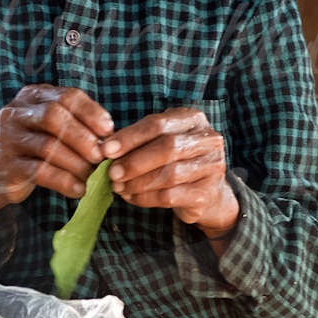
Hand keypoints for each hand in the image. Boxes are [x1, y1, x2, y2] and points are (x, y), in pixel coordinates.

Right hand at [0, 85, 113, 240]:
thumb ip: (76, 126)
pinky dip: (64, 181)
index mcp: (32, 96)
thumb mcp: (52, 129)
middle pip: (55, 116)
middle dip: (83, 137)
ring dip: (76, 163)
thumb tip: (110, 139)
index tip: (109, 130)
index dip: (91, 112)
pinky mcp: (6, 165)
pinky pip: (39, 171)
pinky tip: (78, 190)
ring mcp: (7, 137)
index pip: (67, 96)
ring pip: (48, 145)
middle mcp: (15, 112)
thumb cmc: (34, 149)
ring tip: (91, 176)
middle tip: (101, 156)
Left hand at [101, 107, 239, 236]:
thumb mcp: (161, 143)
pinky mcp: (206, 193)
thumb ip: (138, 142)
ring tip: (118, 187)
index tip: (106, 149)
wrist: (208, 194)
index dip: (129, 137)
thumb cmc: (177, 162)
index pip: (157, 124)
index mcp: (193, 119)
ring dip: (137, 182)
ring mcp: (211, 166)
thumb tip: (105, 148)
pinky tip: (131, 197)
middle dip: (134, 161)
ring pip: (169, 174)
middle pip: (166, 148)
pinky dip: (145, 198)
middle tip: (111, 172)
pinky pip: (170, 196)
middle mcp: (208, 140)